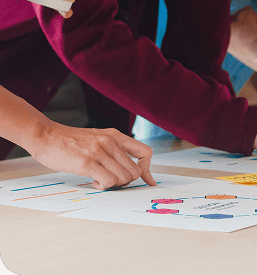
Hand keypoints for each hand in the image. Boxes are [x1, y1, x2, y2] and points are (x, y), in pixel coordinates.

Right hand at [29, 123, 155, 189]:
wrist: (44, 135)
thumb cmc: (69, 141)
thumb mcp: (97, 138)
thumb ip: (113, 149)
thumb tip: (128, 168)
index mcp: (115, 136)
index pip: (145, 152)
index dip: (148, 169)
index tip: (146, 180)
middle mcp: (110, 142)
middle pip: (135, 171)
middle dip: (126, 181)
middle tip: (111, 180)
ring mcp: (99, 152)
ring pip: (124, 178)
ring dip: (114, 184)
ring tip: (99, 179)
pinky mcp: (87, 163)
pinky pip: (108, 181)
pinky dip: (103, 186)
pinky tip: (93, 181)